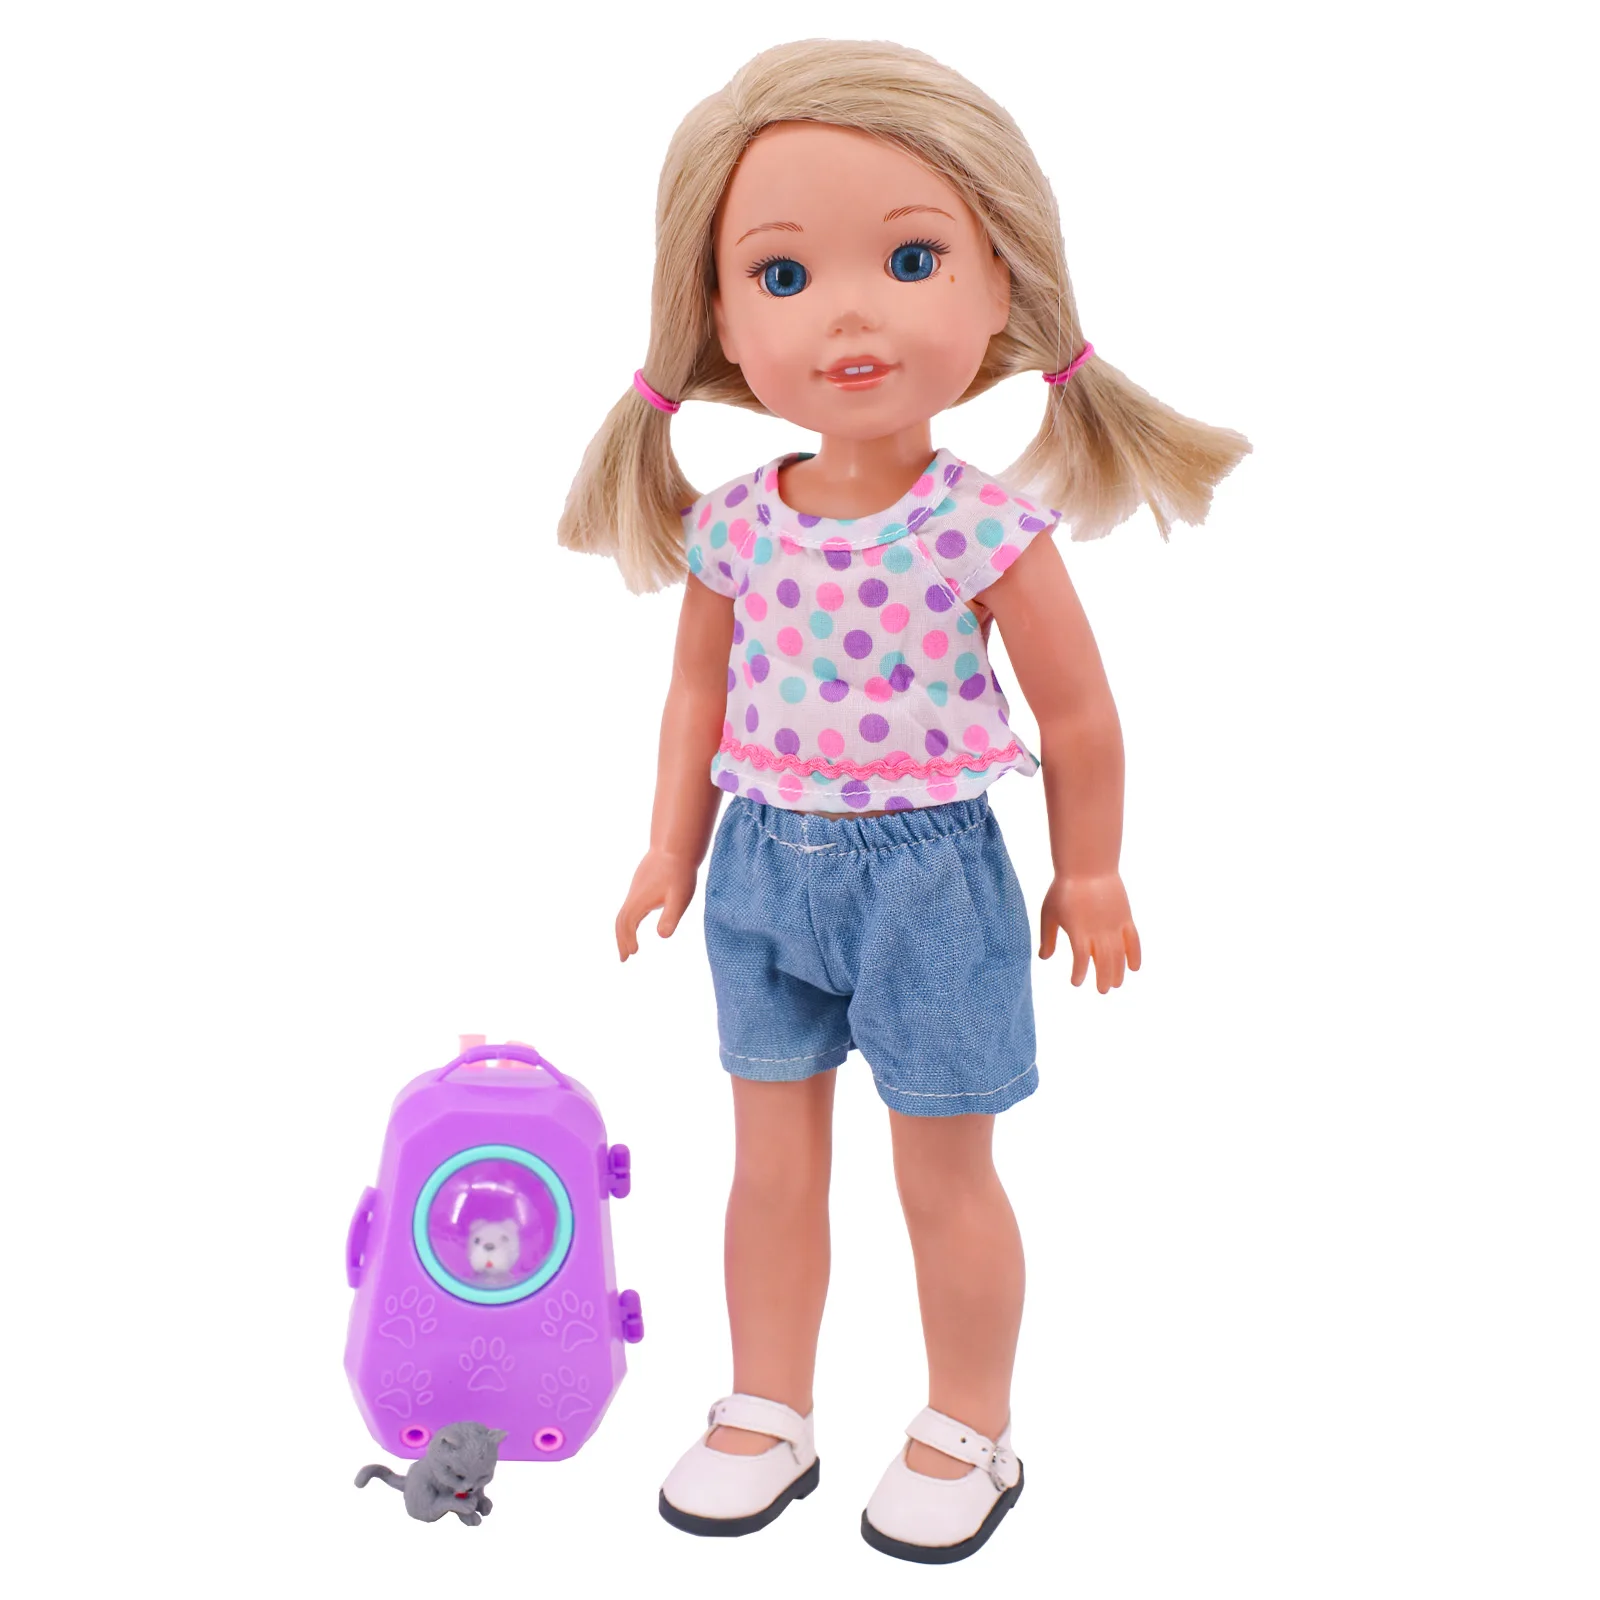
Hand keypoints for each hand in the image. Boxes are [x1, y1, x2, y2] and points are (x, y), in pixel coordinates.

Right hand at [615, 849, 697, 960]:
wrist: (675, 846)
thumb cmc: (680, 873)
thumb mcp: (680, 897)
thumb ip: (671, 916)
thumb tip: (662, 936)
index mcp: (640, 902)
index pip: (627, 925)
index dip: (628, 940)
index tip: (632, 954)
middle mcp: (634, 897)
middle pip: (620, 921)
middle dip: (621, 940)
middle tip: (624, 959)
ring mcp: (636, 890)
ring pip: (623, 914)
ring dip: (624, 931)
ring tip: (630, 947)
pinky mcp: (641, 886)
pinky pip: (629, 907)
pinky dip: (628, 921)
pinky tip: (636, 925)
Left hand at [1039, 872, 1141, 991]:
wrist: (1088, 866)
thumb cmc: (1064, 888)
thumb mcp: (1049, 913)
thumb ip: (1047, 937)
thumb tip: (1043, 957)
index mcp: (1078, 930)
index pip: (1082, 959)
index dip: (1080, 973)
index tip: (1076, 982)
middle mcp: (1098, 931)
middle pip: (1105, 961)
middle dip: (1104, 978)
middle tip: (1102, 990)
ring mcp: (1114, 925)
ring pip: (1120, 954)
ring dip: (1119, 971)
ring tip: (1116, 984)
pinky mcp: (1125, 917)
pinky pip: (1133, 941)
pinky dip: (1135, 955)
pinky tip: (1134, 968)